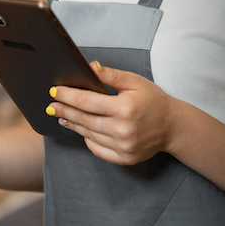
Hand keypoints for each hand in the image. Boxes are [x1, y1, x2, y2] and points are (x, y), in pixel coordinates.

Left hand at [46, 61, 179, 165]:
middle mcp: (123, 129)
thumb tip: (90, 67)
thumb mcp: (136, 82)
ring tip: (62, 117)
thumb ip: (112, 75)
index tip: (55, 91)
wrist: (173, 126)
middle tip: (51, 105)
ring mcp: (123, 146)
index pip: (86, 101)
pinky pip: (97, 149)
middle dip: (64, 110)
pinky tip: (81, 131)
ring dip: (72, 125)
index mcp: (125, 108)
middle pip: (83, 119)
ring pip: (88, 134)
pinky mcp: (124, 158)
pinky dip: (87, 140)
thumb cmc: (154, 101)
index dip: (68, 96)